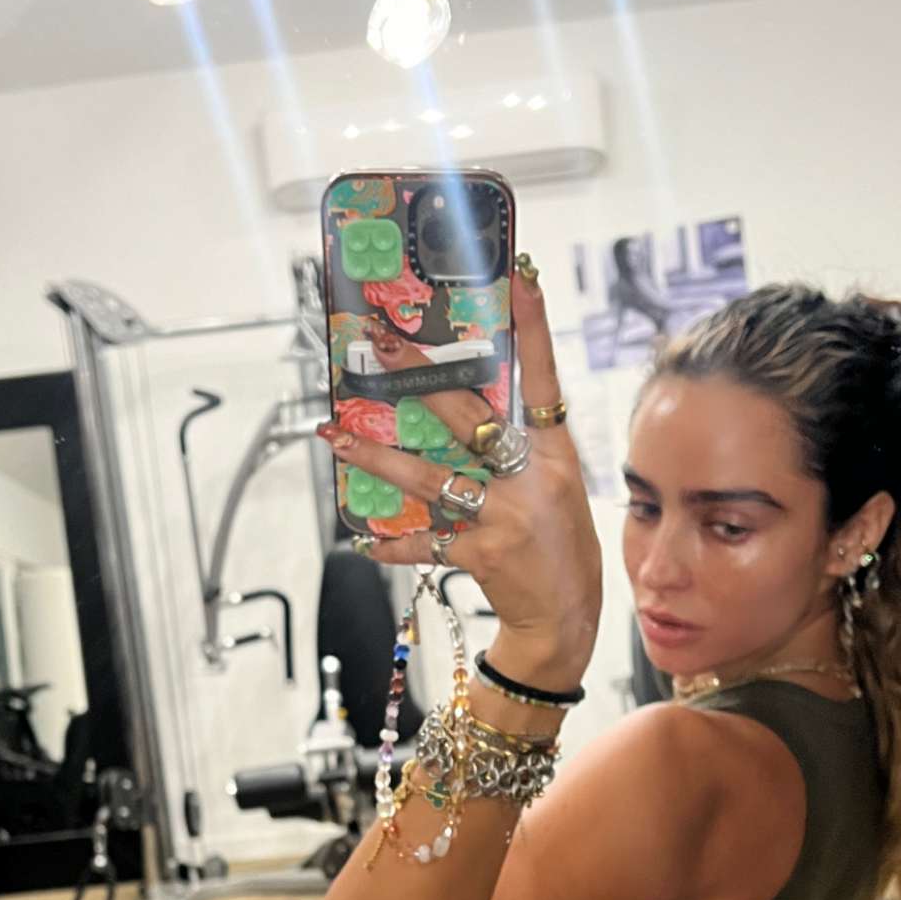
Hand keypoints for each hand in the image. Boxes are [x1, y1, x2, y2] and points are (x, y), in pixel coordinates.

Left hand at [318, 265, 602, 674]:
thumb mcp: (559, 486)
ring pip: (429, 476)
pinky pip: (425, 542)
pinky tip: (365, 540)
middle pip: (468, 415)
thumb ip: (525, 448)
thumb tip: (471, 407)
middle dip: (419, 377)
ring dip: (375, 457)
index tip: (521, 279)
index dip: (534, 329)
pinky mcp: (481, 554)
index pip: (545, 379)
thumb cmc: (562, 548)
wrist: (566, 620)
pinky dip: (394, 544)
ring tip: (333, 435)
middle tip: (379, 344)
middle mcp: (533, 479)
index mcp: (558, 454)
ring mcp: (506, 517)